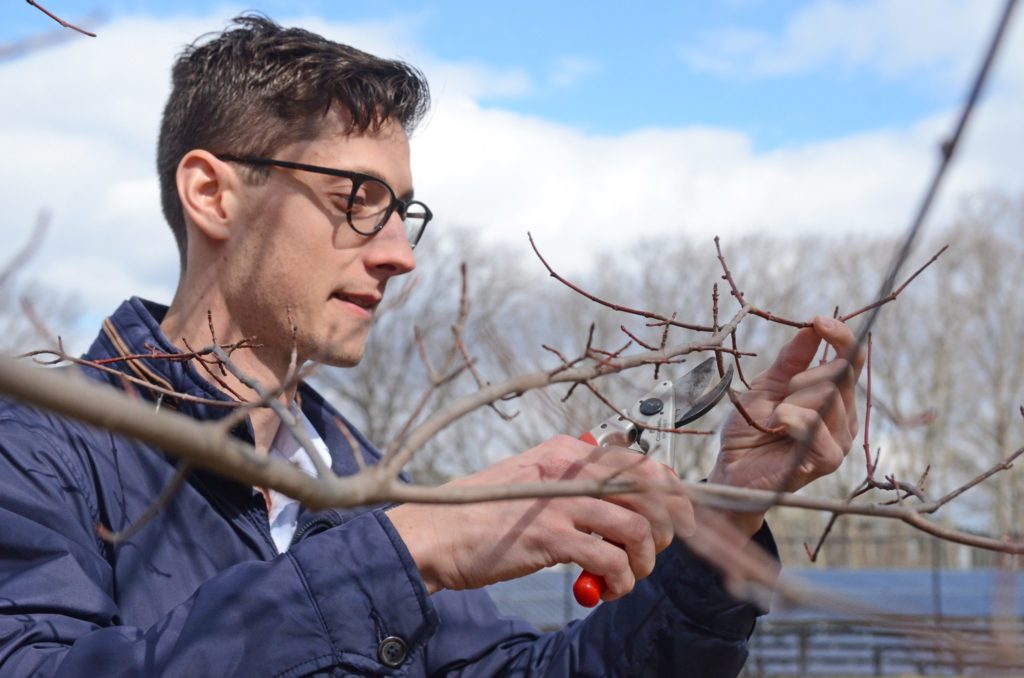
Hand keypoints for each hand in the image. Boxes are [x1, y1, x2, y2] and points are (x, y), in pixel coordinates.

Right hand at [387, 435, 694, 600]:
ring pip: (640, 526)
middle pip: (653, 489)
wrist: (435, 533)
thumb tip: (624, 501)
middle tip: (653, 551)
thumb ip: (574, 484)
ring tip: (630, 575)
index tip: (672, 520)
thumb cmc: (483, 514)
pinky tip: (609, 590)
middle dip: (668, 527)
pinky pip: (612, 559)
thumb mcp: (533, 483)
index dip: (670, 493)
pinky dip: (622, 580)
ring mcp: (560, 501)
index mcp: (567, 451)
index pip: (642, 462)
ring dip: (646, 560)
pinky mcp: (550, 537)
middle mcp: (569, 468)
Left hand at [709, 317, 863, 532]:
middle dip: (800, 379)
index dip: (841, 337)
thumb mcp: (767, 386)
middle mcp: (845, 418)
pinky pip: (818, 426)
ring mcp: (840, 441)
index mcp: (835, 399)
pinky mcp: (827, 460)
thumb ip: (791, 360)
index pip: (852, 361)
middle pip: (839, 375)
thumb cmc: (750, 431)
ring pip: (827, 397)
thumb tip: (812, 327)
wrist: (733, 470)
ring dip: (790, 402)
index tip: (819, 321)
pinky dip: (791, 420)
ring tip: (773, 421)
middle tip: (776, 401)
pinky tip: (777, 426)